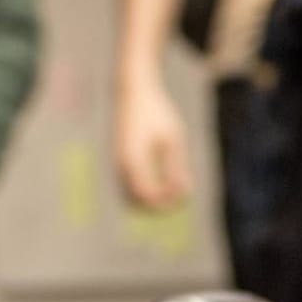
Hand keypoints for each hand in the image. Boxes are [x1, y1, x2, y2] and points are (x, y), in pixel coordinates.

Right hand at [113, 78, 192, 208]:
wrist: (133, 93)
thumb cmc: (157, 112)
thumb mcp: (173, 137)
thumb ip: (177, 166)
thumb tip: (184, 192)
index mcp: (134, 159)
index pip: (148, 195)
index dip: (167, 201)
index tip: (185, 192)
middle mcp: (121, 165)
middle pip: (136, 204)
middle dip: (158, 208)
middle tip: (180, 198)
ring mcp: (117, 165)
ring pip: (129, 200)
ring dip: (150, 203)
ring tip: (173, 191)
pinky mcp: (118, 163)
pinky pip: (128, 190)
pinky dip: (145, 195)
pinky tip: (164, 184)